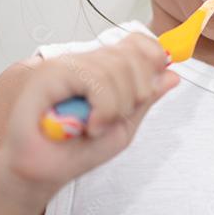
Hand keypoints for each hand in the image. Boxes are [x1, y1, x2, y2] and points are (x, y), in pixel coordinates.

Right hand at [0, 33, 179, 201]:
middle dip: (137, 92)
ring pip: (116, 67)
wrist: (40, 173)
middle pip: (132, 54)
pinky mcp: (50, 74)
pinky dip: (103, 107)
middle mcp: (85, 61)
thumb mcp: (123, 127)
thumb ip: (145, 100)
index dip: (153, 58)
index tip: (150, 89)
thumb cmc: (77, 150)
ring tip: (98, 126)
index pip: (137, 41)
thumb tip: (172, 75)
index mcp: (103, 68)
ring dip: (117, 106)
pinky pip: (94, 79)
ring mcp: (67, 64)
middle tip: (118, 117)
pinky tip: (90, 126)